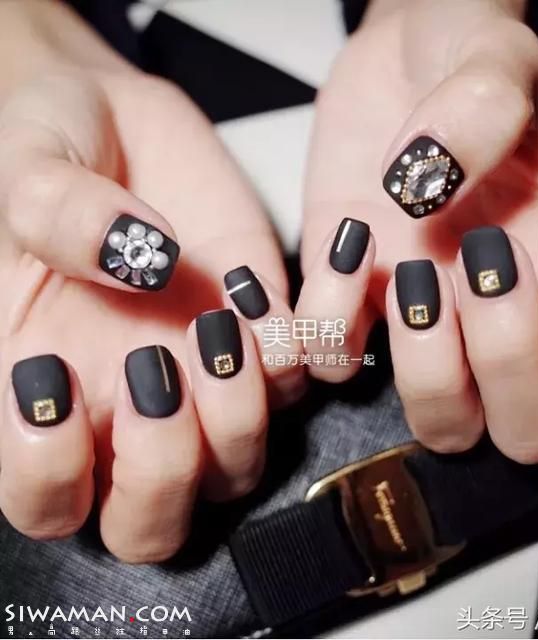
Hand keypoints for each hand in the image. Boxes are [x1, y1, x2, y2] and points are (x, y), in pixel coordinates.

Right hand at [0, 1, 303, 560]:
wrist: (116, 121)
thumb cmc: (48, 148)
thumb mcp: (28, 170)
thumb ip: (60, 217)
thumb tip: (145, 260)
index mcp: (46, 389)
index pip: (45, 498)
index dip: (50, 476)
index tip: (54, 379)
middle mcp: (127, 405)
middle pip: (154, 520)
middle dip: (164, 472)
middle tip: (153, 369)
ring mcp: (205, 377)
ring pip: (238, 465)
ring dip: (239, 415)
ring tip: (220, 322)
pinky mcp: (266, 330)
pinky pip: (303, 375)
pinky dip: (303, 347)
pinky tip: (259, 288)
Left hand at [297, 0, 537, 461]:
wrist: (395, 62)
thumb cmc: (462, 65)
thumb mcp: (494, 66)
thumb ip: (485, 111)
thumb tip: (427, 184)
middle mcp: (500, 318)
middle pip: (533, 431)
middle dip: (509, 364)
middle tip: (484, 266)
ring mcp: (424, 326)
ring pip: (444, 425)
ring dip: (429, 368)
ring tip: (415, 271)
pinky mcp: (351, 309)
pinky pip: (337, 368)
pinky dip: (332, 326)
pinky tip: (350, 248)